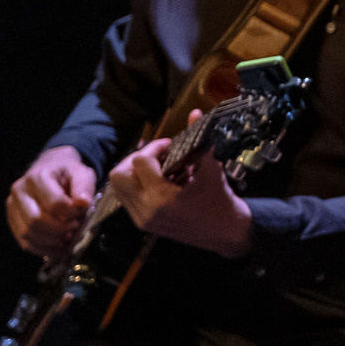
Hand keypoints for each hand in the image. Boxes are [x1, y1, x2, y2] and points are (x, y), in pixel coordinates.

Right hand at [7, 146, 97, 259]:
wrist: (50, 169)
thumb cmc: (67, 173)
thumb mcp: (82, 172)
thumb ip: (84, 186)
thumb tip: (83, 203)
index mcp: (37, 177)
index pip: (54, 203)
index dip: (71, 213)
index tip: (82, 213)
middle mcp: (20, 191)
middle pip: (36, 221)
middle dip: (59, 230)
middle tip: (75, 228)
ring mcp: (12, 206)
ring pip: (28, 233)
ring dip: (51, 242)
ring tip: (67, 238)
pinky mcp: (12, 219)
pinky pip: (23, 241)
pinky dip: (42, 249)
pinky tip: (57, 247)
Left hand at [112, 112, 254, 259]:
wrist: (226, 233)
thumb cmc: (221, 201)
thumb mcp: (211, 170)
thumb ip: (199, 142)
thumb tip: (194, 112)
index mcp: (161, 197)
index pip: (139, 162)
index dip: (154, 147)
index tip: (171, 145)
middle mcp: (145, 210)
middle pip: (118, 175)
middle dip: (135, 159)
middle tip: (157, 155)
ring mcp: (141, 218)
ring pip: (118, 187)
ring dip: (133, 173)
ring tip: (156, 168)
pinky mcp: (142, 223)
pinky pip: (126, 198)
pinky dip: (137, 185)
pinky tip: (158, 181)